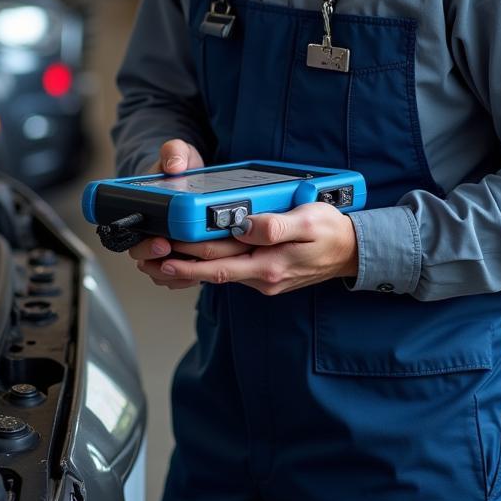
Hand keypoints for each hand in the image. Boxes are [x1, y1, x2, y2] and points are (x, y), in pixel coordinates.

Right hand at [126, 139, 205, 290]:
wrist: (189, 176)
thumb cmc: (178, 167)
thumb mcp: (179, 154)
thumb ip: (175, 153)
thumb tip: (174, 165)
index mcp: (142, 210)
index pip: (130, 233)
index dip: (144, 244)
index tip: (161, 241)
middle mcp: (148, 231)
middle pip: (142, 256)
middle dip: (156, 257)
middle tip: (171, 249)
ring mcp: (164, 245)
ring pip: (159, 271)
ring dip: (172, 272)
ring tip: (191, 265)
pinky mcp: (181, 255)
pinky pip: (177, 276)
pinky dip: (186, 278)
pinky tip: (200, 271)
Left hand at [136, 203, 359, 295]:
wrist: (352, 252)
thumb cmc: (332, 232)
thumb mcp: (309, 222)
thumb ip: (276, 226)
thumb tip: (246, 226)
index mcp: (270, 265)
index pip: (219, 261)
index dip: (189, 256)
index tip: (164, 249)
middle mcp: (262, 277)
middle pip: (211, 271)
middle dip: (178, 267)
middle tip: (148, 259)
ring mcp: (262, 279)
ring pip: (219, 273)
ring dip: (189, 269)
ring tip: (158, 263)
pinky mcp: (263, 275)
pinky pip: (231, 272)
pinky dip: (208, 267)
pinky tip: (192, 261)